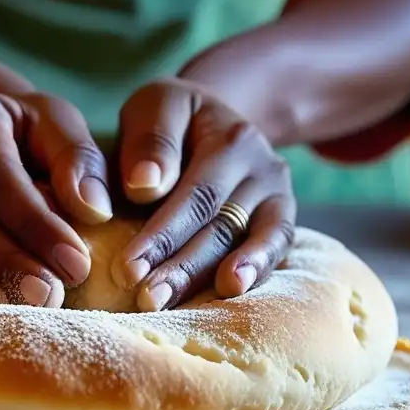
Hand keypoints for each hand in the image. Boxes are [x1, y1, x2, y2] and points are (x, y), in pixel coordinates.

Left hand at [112, 77, 295, 310]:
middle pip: (219, 223)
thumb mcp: (155, 107)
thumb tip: (145, 185)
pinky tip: (232, 292)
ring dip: (205, 276)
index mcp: (227, 134)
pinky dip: (255, 270)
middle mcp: (260, 162)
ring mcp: (275, 190)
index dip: (161, 234)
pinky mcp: (281, 214)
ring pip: (241, 239)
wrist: (213, 120)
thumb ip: (149, 141)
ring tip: (170, 302)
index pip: (194, 193)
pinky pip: (275, 245)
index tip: (127, 269)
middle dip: (180, 265)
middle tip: (146, 299)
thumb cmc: (170, 122)